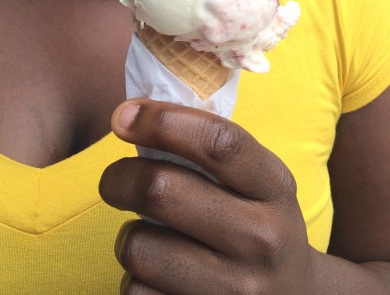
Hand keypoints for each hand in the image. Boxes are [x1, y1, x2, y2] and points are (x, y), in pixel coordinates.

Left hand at [100, 99, 317, 293]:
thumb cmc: (258, 226)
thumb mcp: (259, 183)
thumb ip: (212, 151)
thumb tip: (134, 113)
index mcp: (274, 187)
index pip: (218, 142)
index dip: (162, 121)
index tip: (124, 115)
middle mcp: (261, 239)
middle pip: (161, 190)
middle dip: (120, 178)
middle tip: (114, 180)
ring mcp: (236, 291)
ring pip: (139, 247)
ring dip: (128, 237)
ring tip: (148, 237)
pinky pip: (135, 293)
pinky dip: (135, 282)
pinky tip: (159, 278)